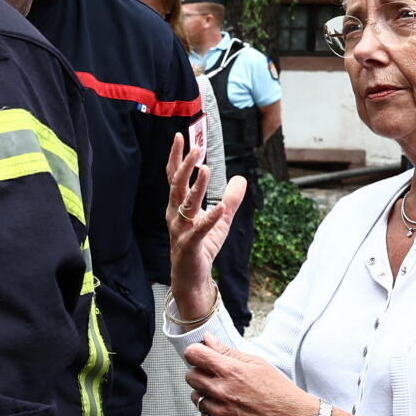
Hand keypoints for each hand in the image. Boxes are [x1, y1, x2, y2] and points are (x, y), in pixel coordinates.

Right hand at [166, 129, 248, 326]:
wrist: (191, 279)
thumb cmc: (201, 247)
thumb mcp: (220, 220)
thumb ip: (230, 199)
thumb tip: (241, 179)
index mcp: (178, 206)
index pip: (175, 177)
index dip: (177, 157)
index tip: (180, 136)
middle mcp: (175, 215)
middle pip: (177, 185)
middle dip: (185, 165)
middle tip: (196, 147)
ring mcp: (180, 230)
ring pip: (185, 204)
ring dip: (195, 186)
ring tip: (206, 168)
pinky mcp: (189, 246)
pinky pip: (199, 230)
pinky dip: (209, 219)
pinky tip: (219, 209)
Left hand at [183, 340, 318, 415]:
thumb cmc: (278, 391)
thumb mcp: (256, 363)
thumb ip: (227, 351)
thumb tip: (208, 340)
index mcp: (230, 371)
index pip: (193, 355)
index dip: (196, 353)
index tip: (201, 356)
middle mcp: (221, 392)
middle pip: (190, 376)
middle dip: (200, 373)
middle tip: (217, 376)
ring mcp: (219, 412)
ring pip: (195, 397)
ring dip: (206, 394)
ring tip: (227, 394)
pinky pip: (204, 415)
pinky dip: (213, 412)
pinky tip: (230, 409)